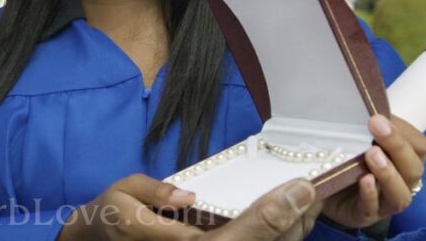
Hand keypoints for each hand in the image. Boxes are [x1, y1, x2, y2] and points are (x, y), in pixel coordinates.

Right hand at [58, 174, 320, 239]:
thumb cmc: (113, 218)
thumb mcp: (122, 195)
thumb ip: (156, 193)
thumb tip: (189, 194)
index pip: (240, 234)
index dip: (274, 214)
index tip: (299, 189)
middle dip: (292, 221)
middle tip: (311, 190)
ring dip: (291, 232)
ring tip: (306, 201)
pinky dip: (278, 238)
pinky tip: (290, 219)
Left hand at [321, 114, 425, 229]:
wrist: (318, 182)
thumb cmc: (345, 152)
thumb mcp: (356, 133)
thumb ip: (367, 120)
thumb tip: (367, 93)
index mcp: (403, 159)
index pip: (419, 146)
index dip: (404, 132)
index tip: (380, 115)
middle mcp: (401, 182)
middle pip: (413, 168)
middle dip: (397, 146)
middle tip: (377, 126)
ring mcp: (384, 202)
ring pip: (400, 194)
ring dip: (389, 173)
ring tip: (372, 154)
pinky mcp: (363, 216)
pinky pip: (372, 209)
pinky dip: (370, 195)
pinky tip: (364, 180)